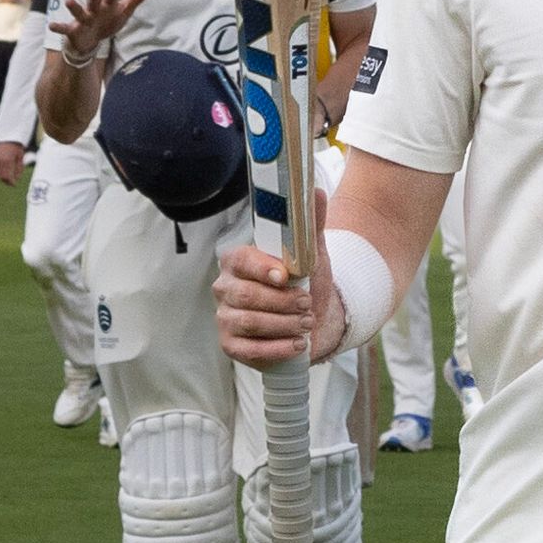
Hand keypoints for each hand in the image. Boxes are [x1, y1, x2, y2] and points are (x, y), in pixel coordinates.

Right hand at [0, 141, 24, 185]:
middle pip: (1, 175)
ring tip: (8, 179)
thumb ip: (19, 168)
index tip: (14, 184)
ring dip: (2, 177)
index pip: (7, 176)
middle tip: (11, 183)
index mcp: (8, 160)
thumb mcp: (20, 157)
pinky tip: (3, 173)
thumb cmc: (16, 147)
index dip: (11, 182)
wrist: (8, 136)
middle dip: (6, 181)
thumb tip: (17, 179)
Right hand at [51, 0, 150, 60]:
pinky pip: (65, 28)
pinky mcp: (73, 31)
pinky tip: (51, 25)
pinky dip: (58, 26)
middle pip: (94, 3)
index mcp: (106, 6)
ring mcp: (82, 20)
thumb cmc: (108, 21)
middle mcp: (93, 11)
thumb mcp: (123, 11)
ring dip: (74, 7)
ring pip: (78, 13)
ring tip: (69, 1)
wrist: (90, 40)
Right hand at [212, 190, 344, 367]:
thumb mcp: (311, 254)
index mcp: (238, 261)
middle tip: (307, 303)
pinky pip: (248, 350)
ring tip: (307, 322)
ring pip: (249, 322)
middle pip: (247, 296)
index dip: (262, 269)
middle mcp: (226, 288)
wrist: (314, 319)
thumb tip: (317, 192)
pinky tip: (298, 344)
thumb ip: (309, 224)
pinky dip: (277, 348)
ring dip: (284, 324)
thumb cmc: (305, 283)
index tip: (285, 276)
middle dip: (281, 302)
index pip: (242, 261)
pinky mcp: (231, 345)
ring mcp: (225, 317)